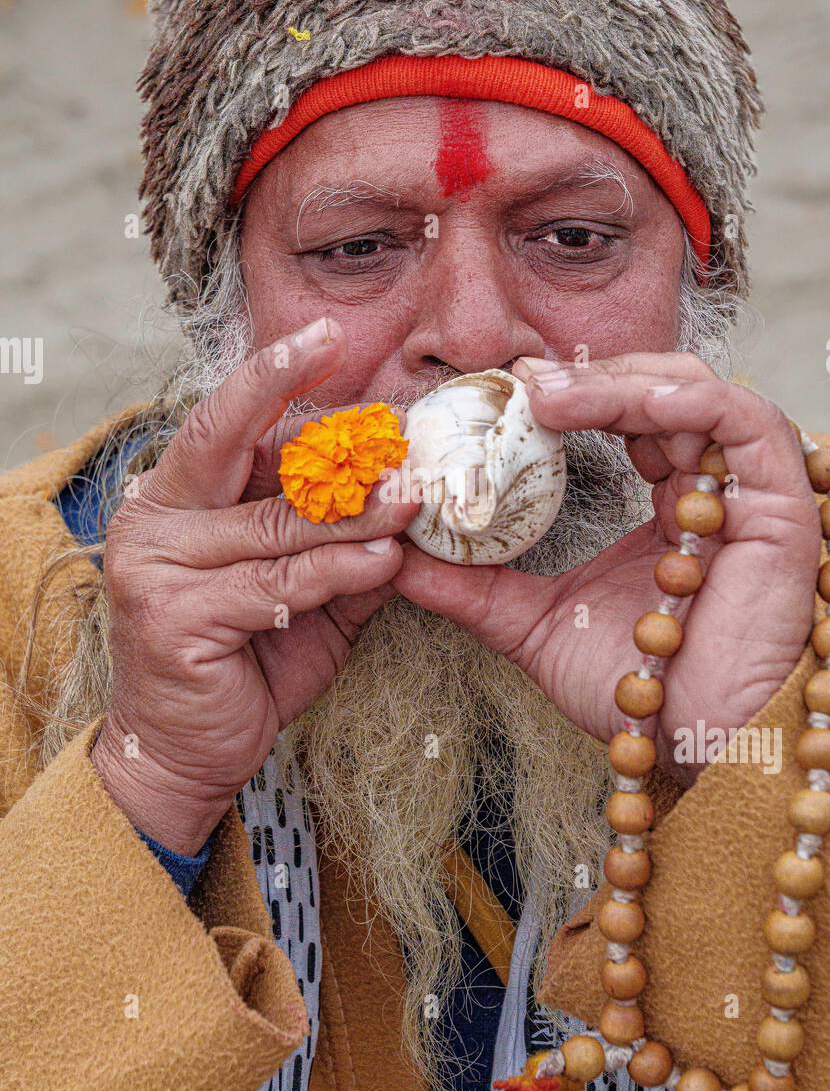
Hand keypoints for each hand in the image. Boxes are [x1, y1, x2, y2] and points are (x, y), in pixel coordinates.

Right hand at [92, 318, 417, 852]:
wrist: (185, 754)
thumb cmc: (244, 665)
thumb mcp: (302, 594)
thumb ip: (339, 545)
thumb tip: (407, 494)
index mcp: (177, 498)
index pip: (225, 422)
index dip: (273, 376)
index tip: (325, 336)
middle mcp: (153, 520)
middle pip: (227, 442)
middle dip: (294, 398)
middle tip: (354, 363)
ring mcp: (155, 567)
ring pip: (274, 524)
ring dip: (353, 509)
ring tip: (415, 494)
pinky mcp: (174, 617)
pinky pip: (276, 583)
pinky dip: (336, 571)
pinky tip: (385, 559)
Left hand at [393, 353, 820, 774]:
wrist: (699, 749)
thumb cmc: (640, 692)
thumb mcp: (537, 626)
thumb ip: (474, 588)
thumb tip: (399, 559)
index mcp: (666, 502)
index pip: (622, 417)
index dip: (568, 394)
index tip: (503, 394)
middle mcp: (710, 486)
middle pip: (655, 391)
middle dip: (584, 378)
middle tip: (517, 383)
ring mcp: (749, 489)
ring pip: (691, 393)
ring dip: (617, 382)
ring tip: (547, 395)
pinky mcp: (782, 501)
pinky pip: (744, 421)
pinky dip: (683, 400)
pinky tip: (628, 403)